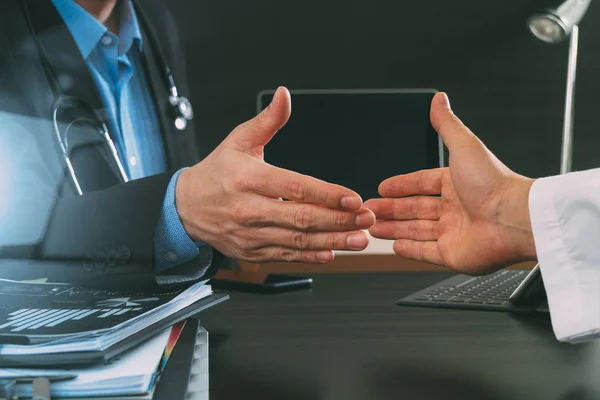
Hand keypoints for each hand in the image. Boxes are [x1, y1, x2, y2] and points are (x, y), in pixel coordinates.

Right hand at [176, 87, 374, 263]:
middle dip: (339, 220)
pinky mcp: (251, 251)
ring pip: (297, 240)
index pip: (294, 187)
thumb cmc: (217, 172)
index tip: (353, 198)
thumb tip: (285, 95)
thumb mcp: (238, 141)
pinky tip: (332, 254)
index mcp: (248, 178)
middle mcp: (249, 209)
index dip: (327, 194)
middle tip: (367, 218)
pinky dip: (310, 257)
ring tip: (360, 239)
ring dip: (332, 242)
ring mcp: (250, 234)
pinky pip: (285, 256)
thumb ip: (267, 121)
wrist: (186, 207)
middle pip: (301, 218)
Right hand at [365, 93, 536, 274]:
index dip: (401, 185)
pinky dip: (409, 249)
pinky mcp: (453, 254)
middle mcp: (456, 208)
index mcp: (457, 183)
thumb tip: (439, 99)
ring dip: (393, 228)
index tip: (382, 187)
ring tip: (372, 226)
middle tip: (370, 208)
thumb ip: (447, 125)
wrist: (513, 219)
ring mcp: (454, 232)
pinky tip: (393, 246)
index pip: (422, 183)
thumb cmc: (494, 183)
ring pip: (415, 230)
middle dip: (390, 208)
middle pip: (415, 208)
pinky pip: (425, 252)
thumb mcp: (464, 145)